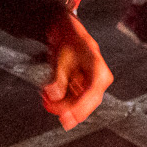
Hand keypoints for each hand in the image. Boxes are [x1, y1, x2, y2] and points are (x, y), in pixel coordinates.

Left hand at [41, 11, 113, 129]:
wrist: (68, 30)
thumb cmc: (68, 39)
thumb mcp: (61, 58)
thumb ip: (58, 79)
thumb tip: (55, 96)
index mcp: (98, 67)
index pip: (92, 92)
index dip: (78, 107)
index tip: (65, 116)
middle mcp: (99, 76)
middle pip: (88, 101)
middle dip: (68, 108)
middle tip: (50, 107)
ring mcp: (93, 81)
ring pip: (81, 102)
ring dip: (63, 104)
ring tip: (46, 99)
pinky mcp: (86, 84)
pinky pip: (76, 98)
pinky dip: (63, 100)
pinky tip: (50, 96)